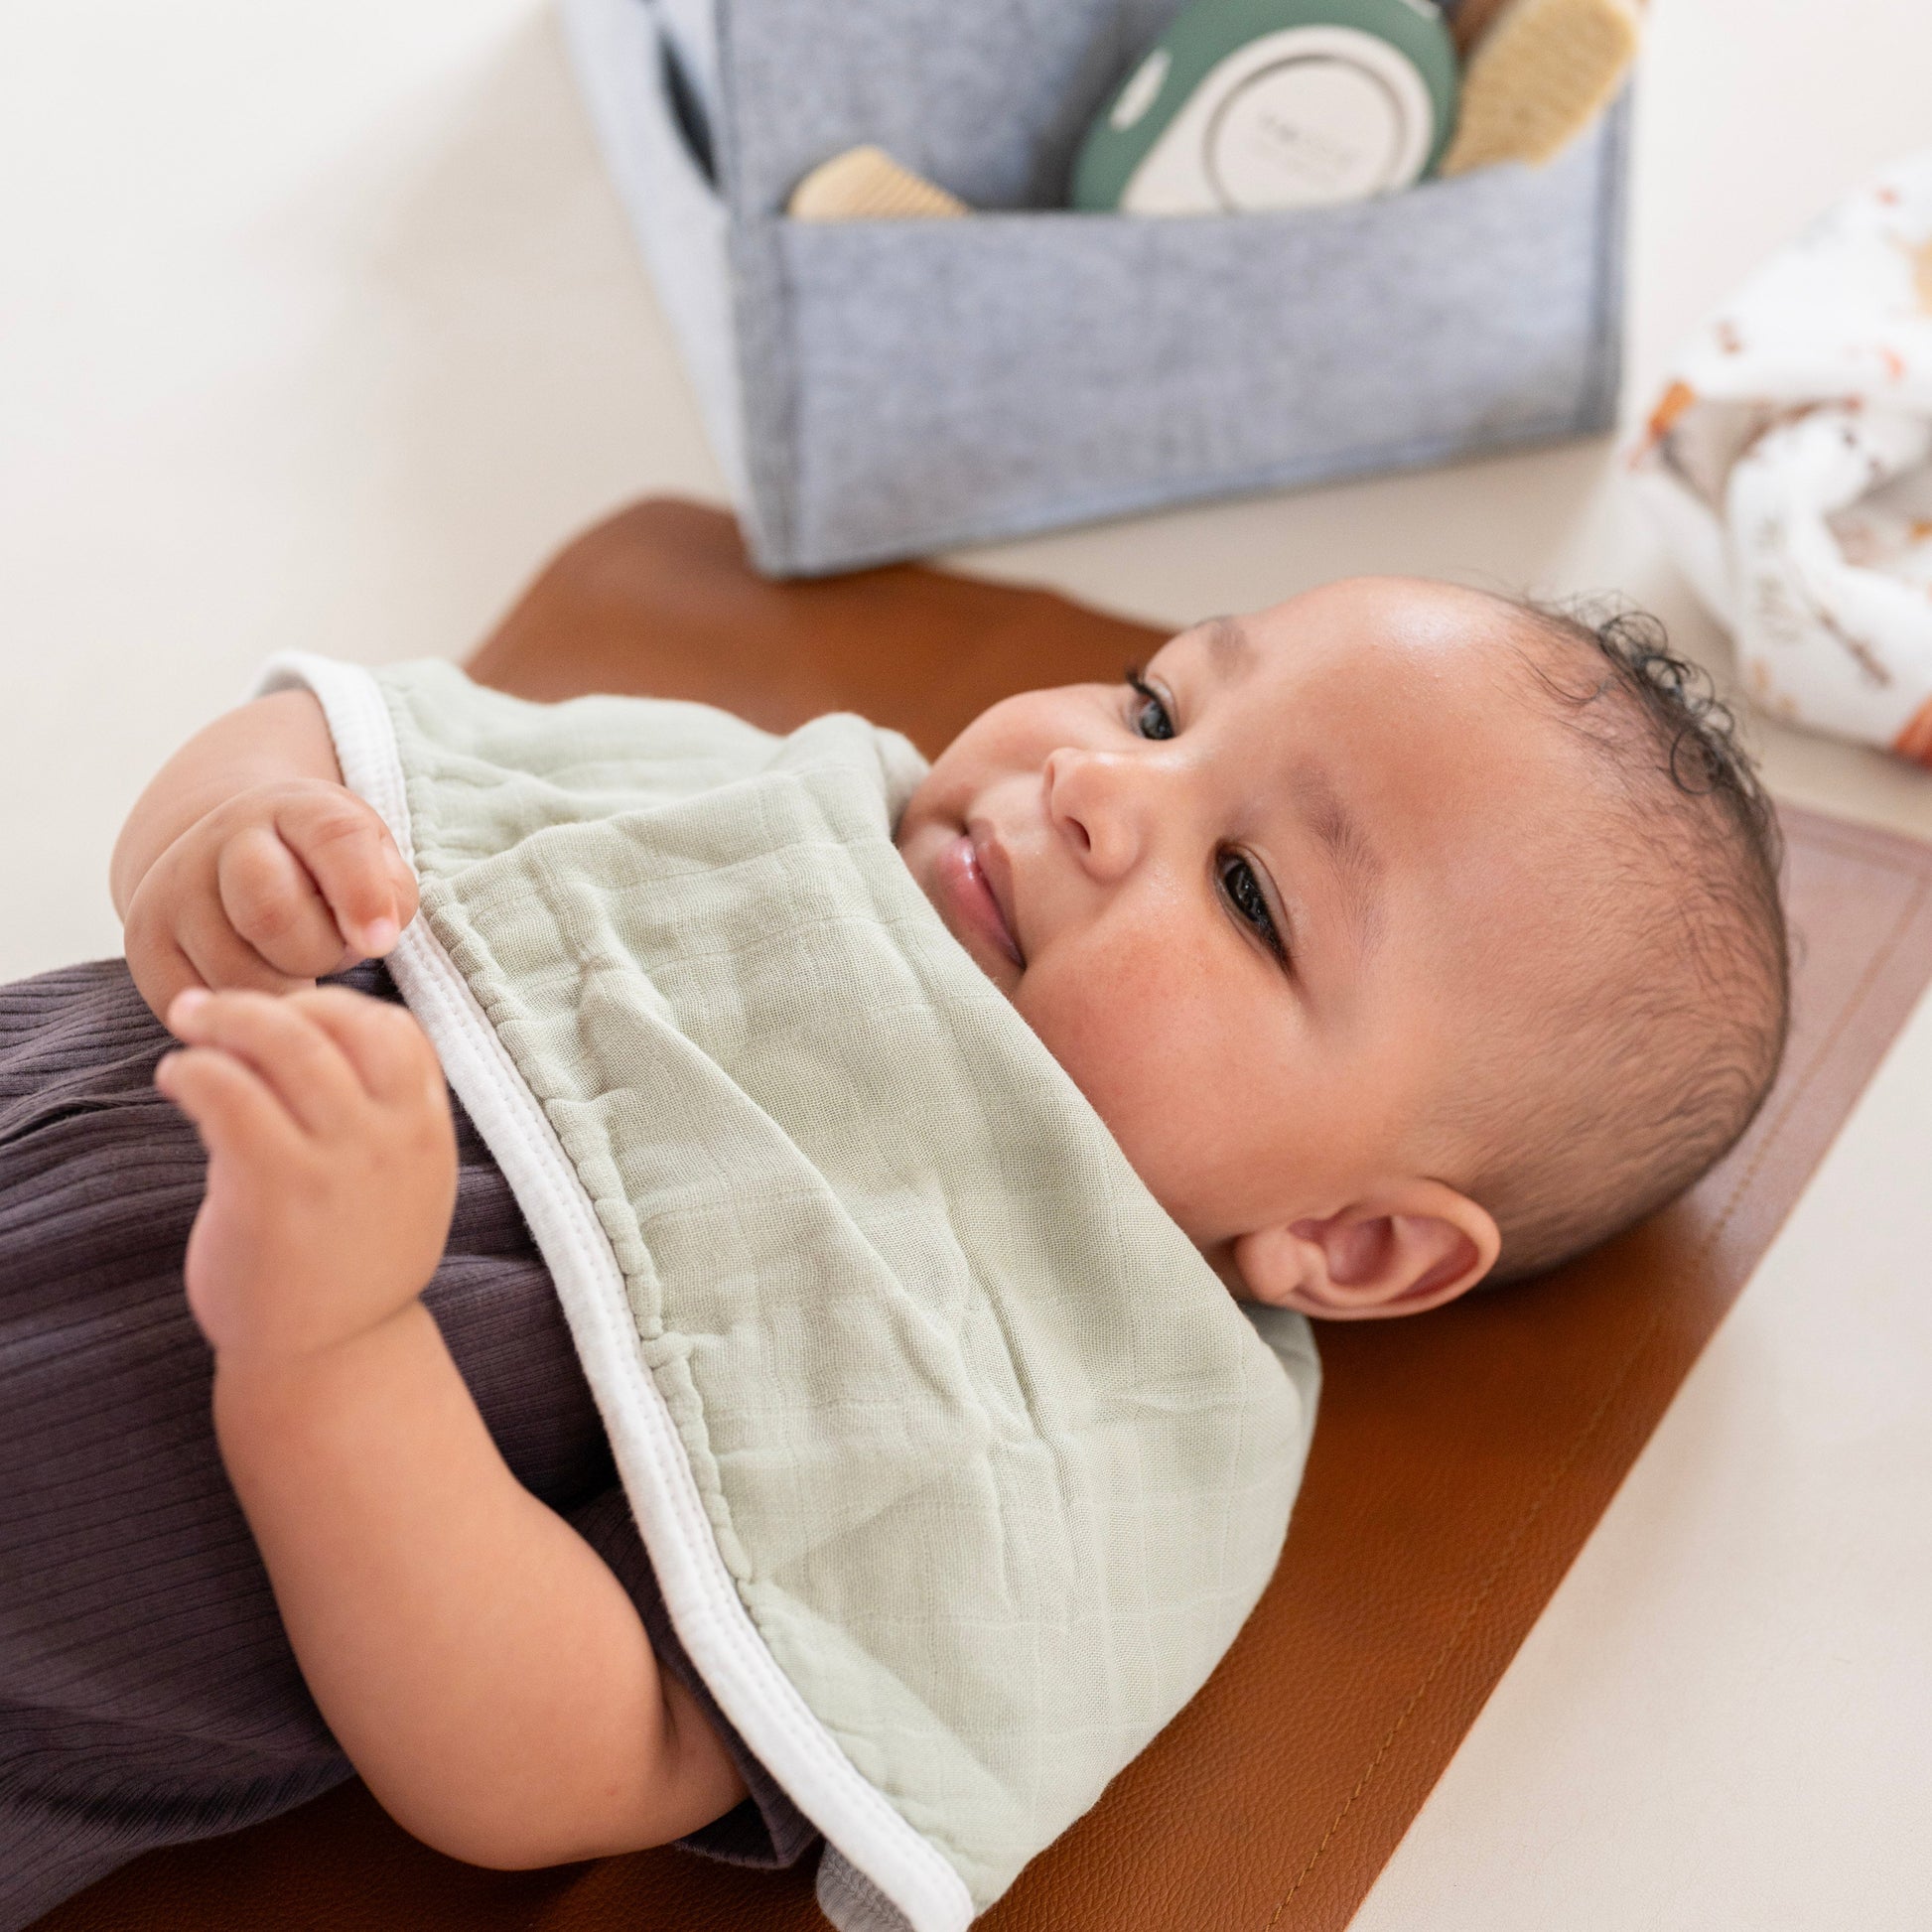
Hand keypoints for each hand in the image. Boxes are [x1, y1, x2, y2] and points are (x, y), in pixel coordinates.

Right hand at [124, 780, 418, 1023]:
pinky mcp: (143, 940)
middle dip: (316, 952)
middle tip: (328, 953)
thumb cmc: (323, 874)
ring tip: (293, 969)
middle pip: (271, 913)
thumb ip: (389, 896)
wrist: (229, 858)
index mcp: (294, 807)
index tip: (380, 943)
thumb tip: (372, 937)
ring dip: (283, 990)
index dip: (361, 895)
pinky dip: (238, 1013)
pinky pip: (197, 1003)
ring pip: (234, 971)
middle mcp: (222, 835)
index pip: (332, 839)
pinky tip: (259, 994)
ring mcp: (173, 887)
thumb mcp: (372, 865)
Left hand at [155, 986, 456, 1367]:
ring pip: (281, 1045)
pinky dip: (194, 1070)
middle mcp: (391, 1137)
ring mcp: (338, 1161)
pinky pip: (229, 1094)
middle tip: (207, 1007)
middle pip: (332, 1022)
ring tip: (187, 1031)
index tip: (286, 1017)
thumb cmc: (354, 1262)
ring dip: (221, 1021)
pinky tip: (178, 1079)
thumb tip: (316, 1035)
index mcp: (427, 1129)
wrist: (334, 1355)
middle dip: (259, 1002)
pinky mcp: (274, 1189)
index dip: (335, 1007)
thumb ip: (382, 1113)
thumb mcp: (404, 1180)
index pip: (394, 1028)